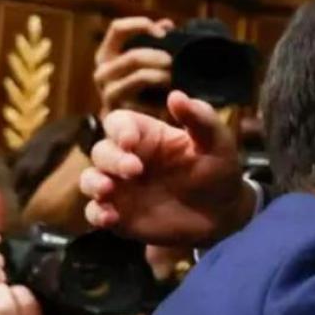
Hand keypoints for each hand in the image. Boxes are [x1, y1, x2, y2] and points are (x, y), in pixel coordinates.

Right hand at [82, 91, 253, 247]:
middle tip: (134, 170)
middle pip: (102, 151)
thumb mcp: (216, 143)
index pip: (119, 123)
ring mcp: (121, 188)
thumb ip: (201, 118)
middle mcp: (127, 159)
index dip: (119, 129)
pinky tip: (109, 218)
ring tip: (107, 190)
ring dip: (93, 183)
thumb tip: (176, 96)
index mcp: (146, 136)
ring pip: (90, 180)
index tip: (130, 140)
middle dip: (112, 158)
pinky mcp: (120, 215)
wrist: (224, 214)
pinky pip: (96, 213)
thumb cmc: (218, 171)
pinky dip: (96, 214)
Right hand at [94, 16, 174, 116]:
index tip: (164, 33)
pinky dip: (155, 91)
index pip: (118, 29)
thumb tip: (166, 24)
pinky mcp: (114, 110)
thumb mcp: (152, 60)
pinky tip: (166, 95)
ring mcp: (107, 91)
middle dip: (158, 59)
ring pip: (138, 76)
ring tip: (172, 79)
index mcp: (108, 53)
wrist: (138, 128)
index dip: (140, 25)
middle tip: (174, 63)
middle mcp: (103, 70)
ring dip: (159, 76)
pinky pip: (137, 96)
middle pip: (132, 57)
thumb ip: (157, 41)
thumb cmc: (148, 88)